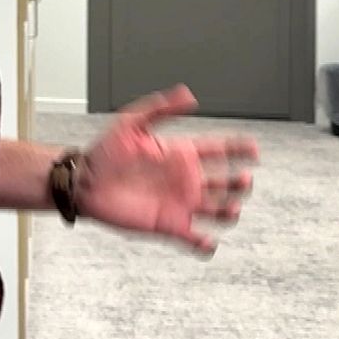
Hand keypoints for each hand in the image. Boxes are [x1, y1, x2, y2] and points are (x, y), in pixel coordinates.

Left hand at [76, 84, 258, 255]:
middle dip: (240, 182)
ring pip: (219, 211)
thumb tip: (188, 94)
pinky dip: (206, 243)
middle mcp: (184, 178)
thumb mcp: (131, 122)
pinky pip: (195, 239)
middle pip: (226, 182)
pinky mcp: (169, 225)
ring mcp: (179, 203)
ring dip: (230, 211)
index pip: (218, 150)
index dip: (239, 149)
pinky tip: (207, 240)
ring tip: (230, 208)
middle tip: (242, 179)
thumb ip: (159, 108)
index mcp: (179, 153)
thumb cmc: (104, 151)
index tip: (254, 149)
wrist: (84, 181)